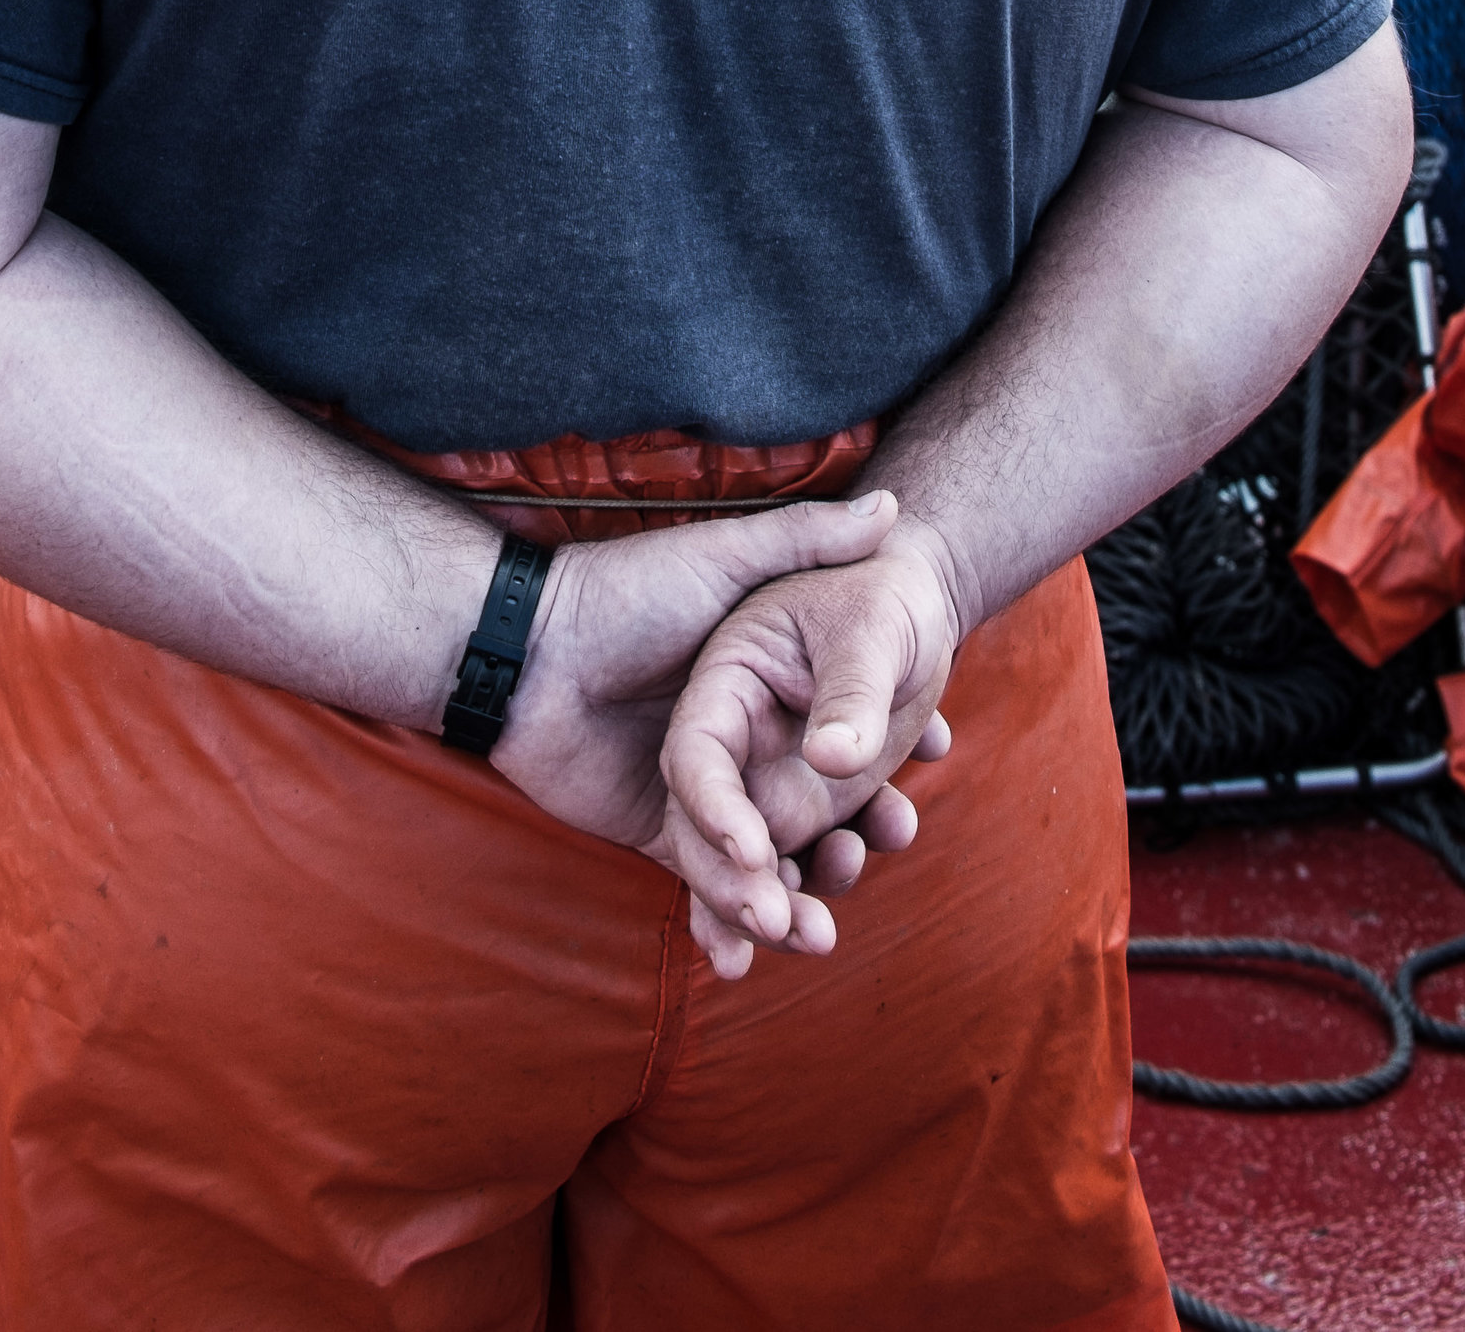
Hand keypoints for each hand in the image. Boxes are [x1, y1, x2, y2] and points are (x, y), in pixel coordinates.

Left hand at [493, 492, 939, 956]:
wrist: (527, 648)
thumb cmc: (627, 592)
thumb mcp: (725, 557)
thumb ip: (805, 539)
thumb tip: (892, 512)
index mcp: (765, 684)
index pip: (843, 729)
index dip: (889, 752)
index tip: (937, 756)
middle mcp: (744, 744)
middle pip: (815, 808)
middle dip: (851, 843)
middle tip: (875, 853)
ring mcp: (702, 795)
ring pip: (766, 863)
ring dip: (794, 905)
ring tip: (818, 933)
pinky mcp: (656, 835)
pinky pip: (703, 891)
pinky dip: (727, 928)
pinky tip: (754, 953)